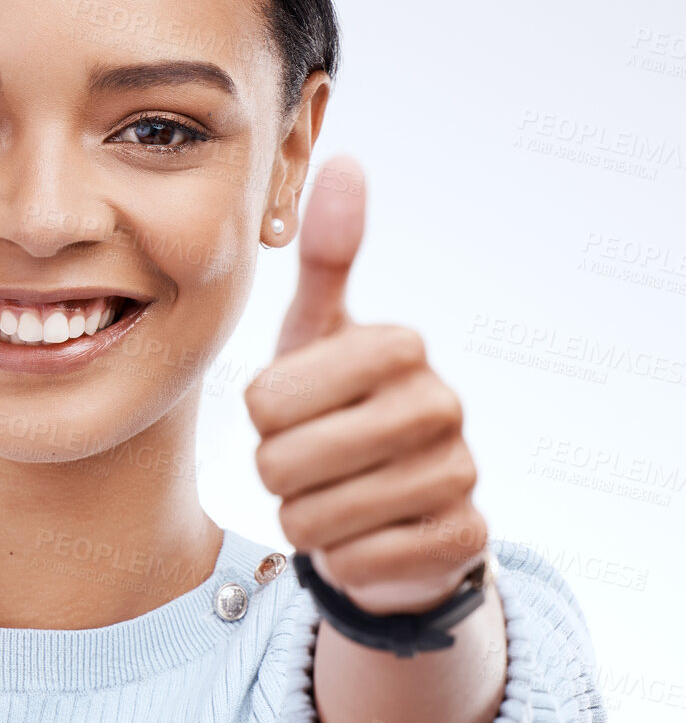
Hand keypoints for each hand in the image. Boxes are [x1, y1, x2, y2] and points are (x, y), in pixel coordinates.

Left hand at [243, 155, 486, 615]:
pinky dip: (344, 558)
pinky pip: (354, 562)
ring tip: (336, 495)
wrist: (397, 506)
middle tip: (311, 461)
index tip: (296, 409)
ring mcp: (459, 474)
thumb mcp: (319, 334)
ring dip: (305, 517)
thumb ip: (326, 257)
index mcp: (398, 346)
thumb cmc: (338, 406)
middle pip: (282, 461)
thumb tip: (344, 160)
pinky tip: (369, 535)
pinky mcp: (462, 540)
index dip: (261, 418)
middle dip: (277, 473)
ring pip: (311, 518)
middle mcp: (440, 404)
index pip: (264, 400)